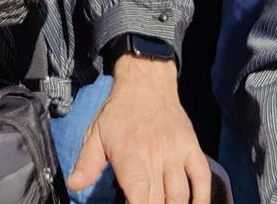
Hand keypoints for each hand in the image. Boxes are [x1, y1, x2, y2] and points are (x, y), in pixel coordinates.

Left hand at [68, 57, 210, 203]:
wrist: (147, 83)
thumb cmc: (119, 113)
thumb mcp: (96, 134)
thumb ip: (87, 163)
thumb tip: (74, 185)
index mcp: (129, 154)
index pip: (138, 190)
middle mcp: (156, 154)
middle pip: (159, 199)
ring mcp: (177, 152)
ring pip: (180, 193)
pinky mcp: (192, 148)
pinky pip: (202, 178)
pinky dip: (202, 198)